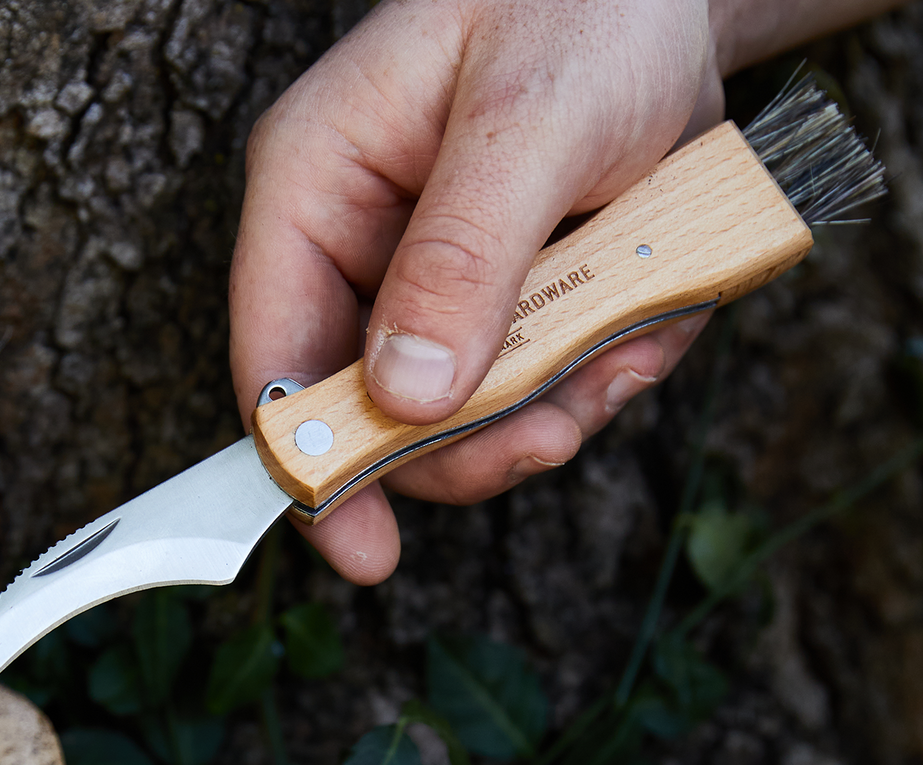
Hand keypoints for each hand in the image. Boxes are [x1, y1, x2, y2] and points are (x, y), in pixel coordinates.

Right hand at [230, 0, 895, 583]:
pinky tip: (645, 318)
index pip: (277, 353)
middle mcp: (359, 256)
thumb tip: (410, 396)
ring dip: (554, 410)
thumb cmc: (585, 8)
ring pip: (463, 423)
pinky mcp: (502, 316)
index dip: (311, 463)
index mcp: (317, 189)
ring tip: (630, 340)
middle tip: (553, 435)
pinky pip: (539, 397)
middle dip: (470, 443)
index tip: (364, 553)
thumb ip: (465, 254)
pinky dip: (600, 381)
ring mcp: (431, 296)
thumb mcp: (531, 116)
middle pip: (374, 416)